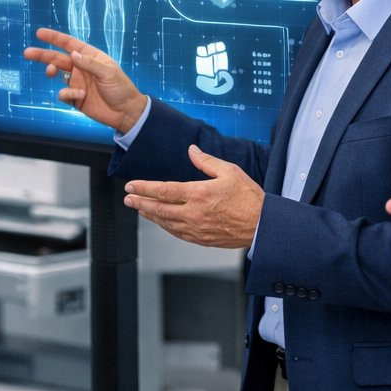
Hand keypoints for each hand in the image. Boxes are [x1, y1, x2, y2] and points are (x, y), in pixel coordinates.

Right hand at [23, 27, 147, 133]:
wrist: (125, 113)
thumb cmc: (121, 88)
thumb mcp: (108, 73)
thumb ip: (89, 64)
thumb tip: (72, 54)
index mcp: (90, 57)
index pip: (70, 44)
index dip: (54, 38)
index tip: (39, 33)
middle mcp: (81, 68)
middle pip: (57, 58)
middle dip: (42, 55)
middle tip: (27, 53)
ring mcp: (77, 83)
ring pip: (57, 74)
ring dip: (50, 71)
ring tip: (50, 72)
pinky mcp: (75, 98)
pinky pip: (63, 93)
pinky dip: (68, 94)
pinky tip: (80, 96)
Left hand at [122, 145, 261, 247]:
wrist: (263, 225)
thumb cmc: (249, 198)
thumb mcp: (229, 171)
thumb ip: (206, 161)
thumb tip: (192, 151)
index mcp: (198, 193)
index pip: (163, 190)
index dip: (144, 187)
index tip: (131, 185)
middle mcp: (194, 213)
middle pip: (158, 208)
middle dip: (140, 202)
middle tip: (128, 198)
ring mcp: (196, 228)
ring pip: (165, 223)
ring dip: (150, 215)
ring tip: (140, 208)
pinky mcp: (201, 239)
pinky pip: (177, 233)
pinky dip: (165, 226)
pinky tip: (161, 222)